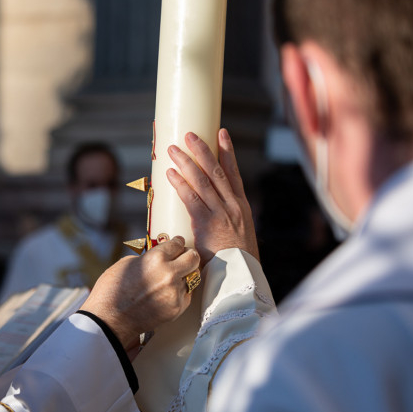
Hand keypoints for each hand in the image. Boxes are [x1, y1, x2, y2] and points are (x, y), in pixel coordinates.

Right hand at [80, 237, 199, 356]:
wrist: (109, 320)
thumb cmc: (111, 291)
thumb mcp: (126, 264)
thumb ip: (147, 258)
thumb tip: (157, 256)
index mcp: (156, 258)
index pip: (178, 244)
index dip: (177, 243)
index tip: (177, 244)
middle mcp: (169, 274)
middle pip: (193, 258)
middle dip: (188, 256)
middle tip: (182, 258)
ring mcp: (175, 292)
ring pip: (193, 277)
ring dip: (185, 274)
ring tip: (175, 276)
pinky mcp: (177, 308)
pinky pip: (187, 294)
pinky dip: (180, 291)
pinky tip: (168, 292)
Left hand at [166, 129, 258, 265]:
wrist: (242, 278)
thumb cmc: (237, 263)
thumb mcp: (238, 238)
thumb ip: (225, 225)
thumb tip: (211, 221)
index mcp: (241, 207)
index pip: (234, 174)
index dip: (227, 152)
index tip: (221, 133)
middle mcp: (233, 206)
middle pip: (216, 171)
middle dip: (202, 150)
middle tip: (189, 134)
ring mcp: (221, 214)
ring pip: (202, 181)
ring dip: (186, 162)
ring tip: (174, 149)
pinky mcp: (207, 224)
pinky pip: (191, 199)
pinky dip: (180, 184)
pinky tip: (170, 173)